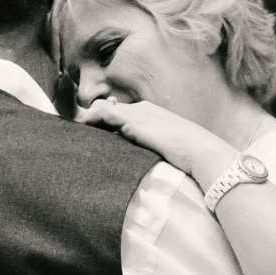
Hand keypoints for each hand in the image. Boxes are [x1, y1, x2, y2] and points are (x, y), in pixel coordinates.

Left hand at [73, 98, 236, 182]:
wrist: (203, 153)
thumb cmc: (192, 158)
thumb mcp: (169, 152)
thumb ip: (153, 152)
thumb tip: (139, 165)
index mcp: (153, 115)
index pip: (123, 114)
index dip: (106, 122)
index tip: (92, 133)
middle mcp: (144, 109)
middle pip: (110, 110)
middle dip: (93, 120)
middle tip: (76, 132)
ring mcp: (139, 113)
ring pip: (103, 110)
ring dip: (88, 119)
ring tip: (73, 130)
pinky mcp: (134, 121)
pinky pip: (104, 114)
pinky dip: (90, 119)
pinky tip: (79, 127)